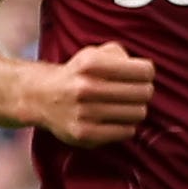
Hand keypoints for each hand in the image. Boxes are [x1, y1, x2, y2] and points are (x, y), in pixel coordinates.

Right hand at [25, 43, 154, 147]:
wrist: (40, 98)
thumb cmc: (77, 75)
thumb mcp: (93, 54)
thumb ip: (120, 55)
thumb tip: (145, 72)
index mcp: (90, 63)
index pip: (145, 71)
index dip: (147, 73)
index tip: (140, 76)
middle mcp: (85, 87)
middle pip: (145, 92)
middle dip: (143, 91)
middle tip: (134, 93)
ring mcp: (84, 113)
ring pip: (138, 113)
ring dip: (134, 110)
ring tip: (122, 106)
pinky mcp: (84, 134)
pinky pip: (127, 132)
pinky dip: (125, 126)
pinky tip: (114, 120)